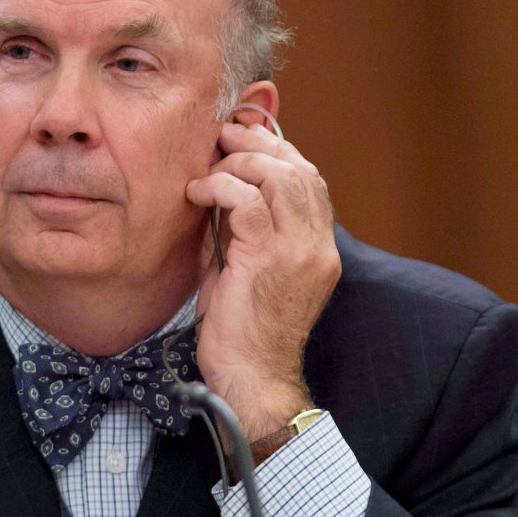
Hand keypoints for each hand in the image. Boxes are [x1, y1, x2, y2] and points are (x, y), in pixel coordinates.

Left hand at [185, 122, 340, 444]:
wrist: (251, 380)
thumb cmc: (243, 332)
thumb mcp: (248, 269)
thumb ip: (242, 229)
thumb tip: (218, 188)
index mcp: (320, 248)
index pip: (312, 180)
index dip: (279, 151)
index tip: (245, 138)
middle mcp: (318, 245)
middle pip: (300, 169)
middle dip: (259, 144)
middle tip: (224, 136)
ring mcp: (298, 251)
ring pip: (278, 176)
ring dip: (239, 161)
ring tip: (210, 167)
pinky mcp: (267, 258)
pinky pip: (244, 200)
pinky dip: (218, 187)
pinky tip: (197, 194)